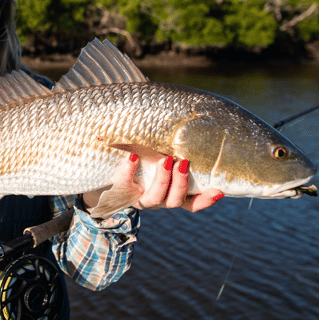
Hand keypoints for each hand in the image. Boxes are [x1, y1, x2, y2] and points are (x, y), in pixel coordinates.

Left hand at [83, 153, 223, 213]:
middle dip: (181, 183)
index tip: (219, 189)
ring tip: (165, 159)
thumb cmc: (137, 159)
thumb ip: (170, 146)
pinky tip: (132, 156)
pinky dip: (129, 171)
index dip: (205, 199)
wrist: (99, 175)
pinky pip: (124, 184)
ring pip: (154, 198)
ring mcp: (138, 197)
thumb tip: (191, 117)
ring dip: (162, 180)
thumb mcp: (155, 155)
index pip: (192, 202)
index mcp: (169, 194)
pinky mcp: (118, 191)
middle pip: (175, 201)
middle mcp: (156, 199)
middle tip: (183, 163)